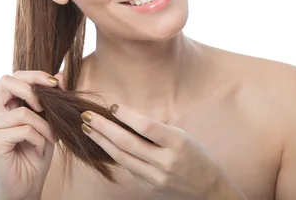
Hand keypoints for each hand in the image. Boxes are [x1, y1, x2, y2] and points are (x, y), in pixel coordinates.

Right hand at [0, 71, 64, 199]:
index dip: (35, 75)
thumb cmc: (36, 153)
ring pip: (22, 112)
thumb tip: (60, 75)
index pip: (14, 77)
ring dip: (43, 125)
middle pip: (6, 82)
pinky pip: (24, 129)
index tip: (56, 83)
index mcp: (2, 104)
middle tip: (47, 106)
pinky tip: (40, 149)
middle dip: (32, 89)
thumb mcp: (48, 121)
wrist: (27, 186)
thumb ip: (51, 98)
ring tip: (49, 138)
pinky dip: (39, 138)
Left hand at [79, 103, 245, 199]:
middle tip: (86, 115)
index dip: (127, 115)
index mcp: (177, 142)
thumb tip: (124, 115)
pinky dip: (114, 153)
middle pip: (127, 142)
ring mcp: (155, 177)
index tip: (113, 106)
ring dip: (101, 141)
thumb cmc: (195, 155)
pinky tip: (104, 143)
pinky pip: (127, 167)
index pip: (146, 126)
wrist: (208, 190)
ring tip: (87, 128)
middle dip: (103, 127)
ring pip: (121, 156)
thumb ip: (155, 128)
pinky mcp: (148, 187)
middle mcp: (165, 161)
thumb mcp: (181, 135)